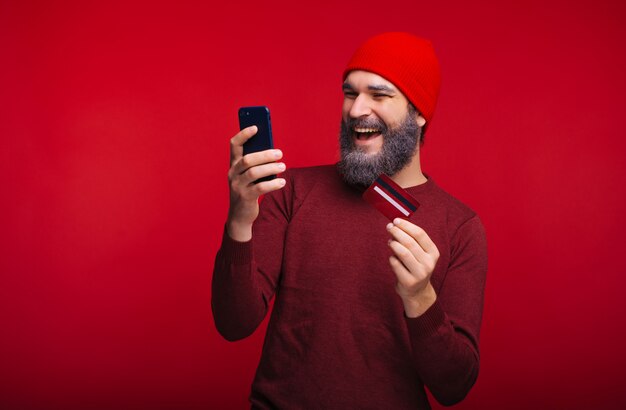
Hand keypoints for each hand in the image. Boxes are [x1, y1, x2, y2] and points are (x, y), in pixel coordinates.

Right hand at [227, 125, 285, 241]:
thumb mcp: (249, 175)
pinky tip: (282, 182)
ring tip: (283, 166)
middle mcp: (232, 173)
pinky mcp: (245, 197)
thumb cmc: (248, 190)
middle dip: (265, 154)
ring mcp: (237, 186)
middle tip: (280, 153)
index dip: (243, 134)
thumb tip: (273, 152)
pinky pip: (260, 188)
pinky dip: (273, 184)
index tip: (256, 127)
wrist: (240, 215)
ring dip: (271, 168)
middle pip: (247, 159)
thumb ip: (256, 164)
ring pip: (253, 172)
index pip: (234, 145)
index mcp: (233, 165)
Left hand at [387, 218, 439, 316]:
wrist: (417, 292)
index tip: (395, 220)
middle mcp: (429, 263)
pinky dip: (391, 258)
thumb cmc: (415, 267)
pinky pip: (395, 264)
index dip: (406, 225)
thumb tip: (396, 224)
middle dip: (397, 232)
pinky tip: (392, 258)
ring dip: (393, 244)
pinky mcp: (409, 281)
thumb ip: (412, 240)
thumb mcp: (420, 254)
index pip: (420, 234)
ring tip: (390, 242)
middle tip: (389, 227)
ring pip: (403, 252)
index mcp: (433, 252)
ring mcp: (420, 273)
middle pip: (410, 242)